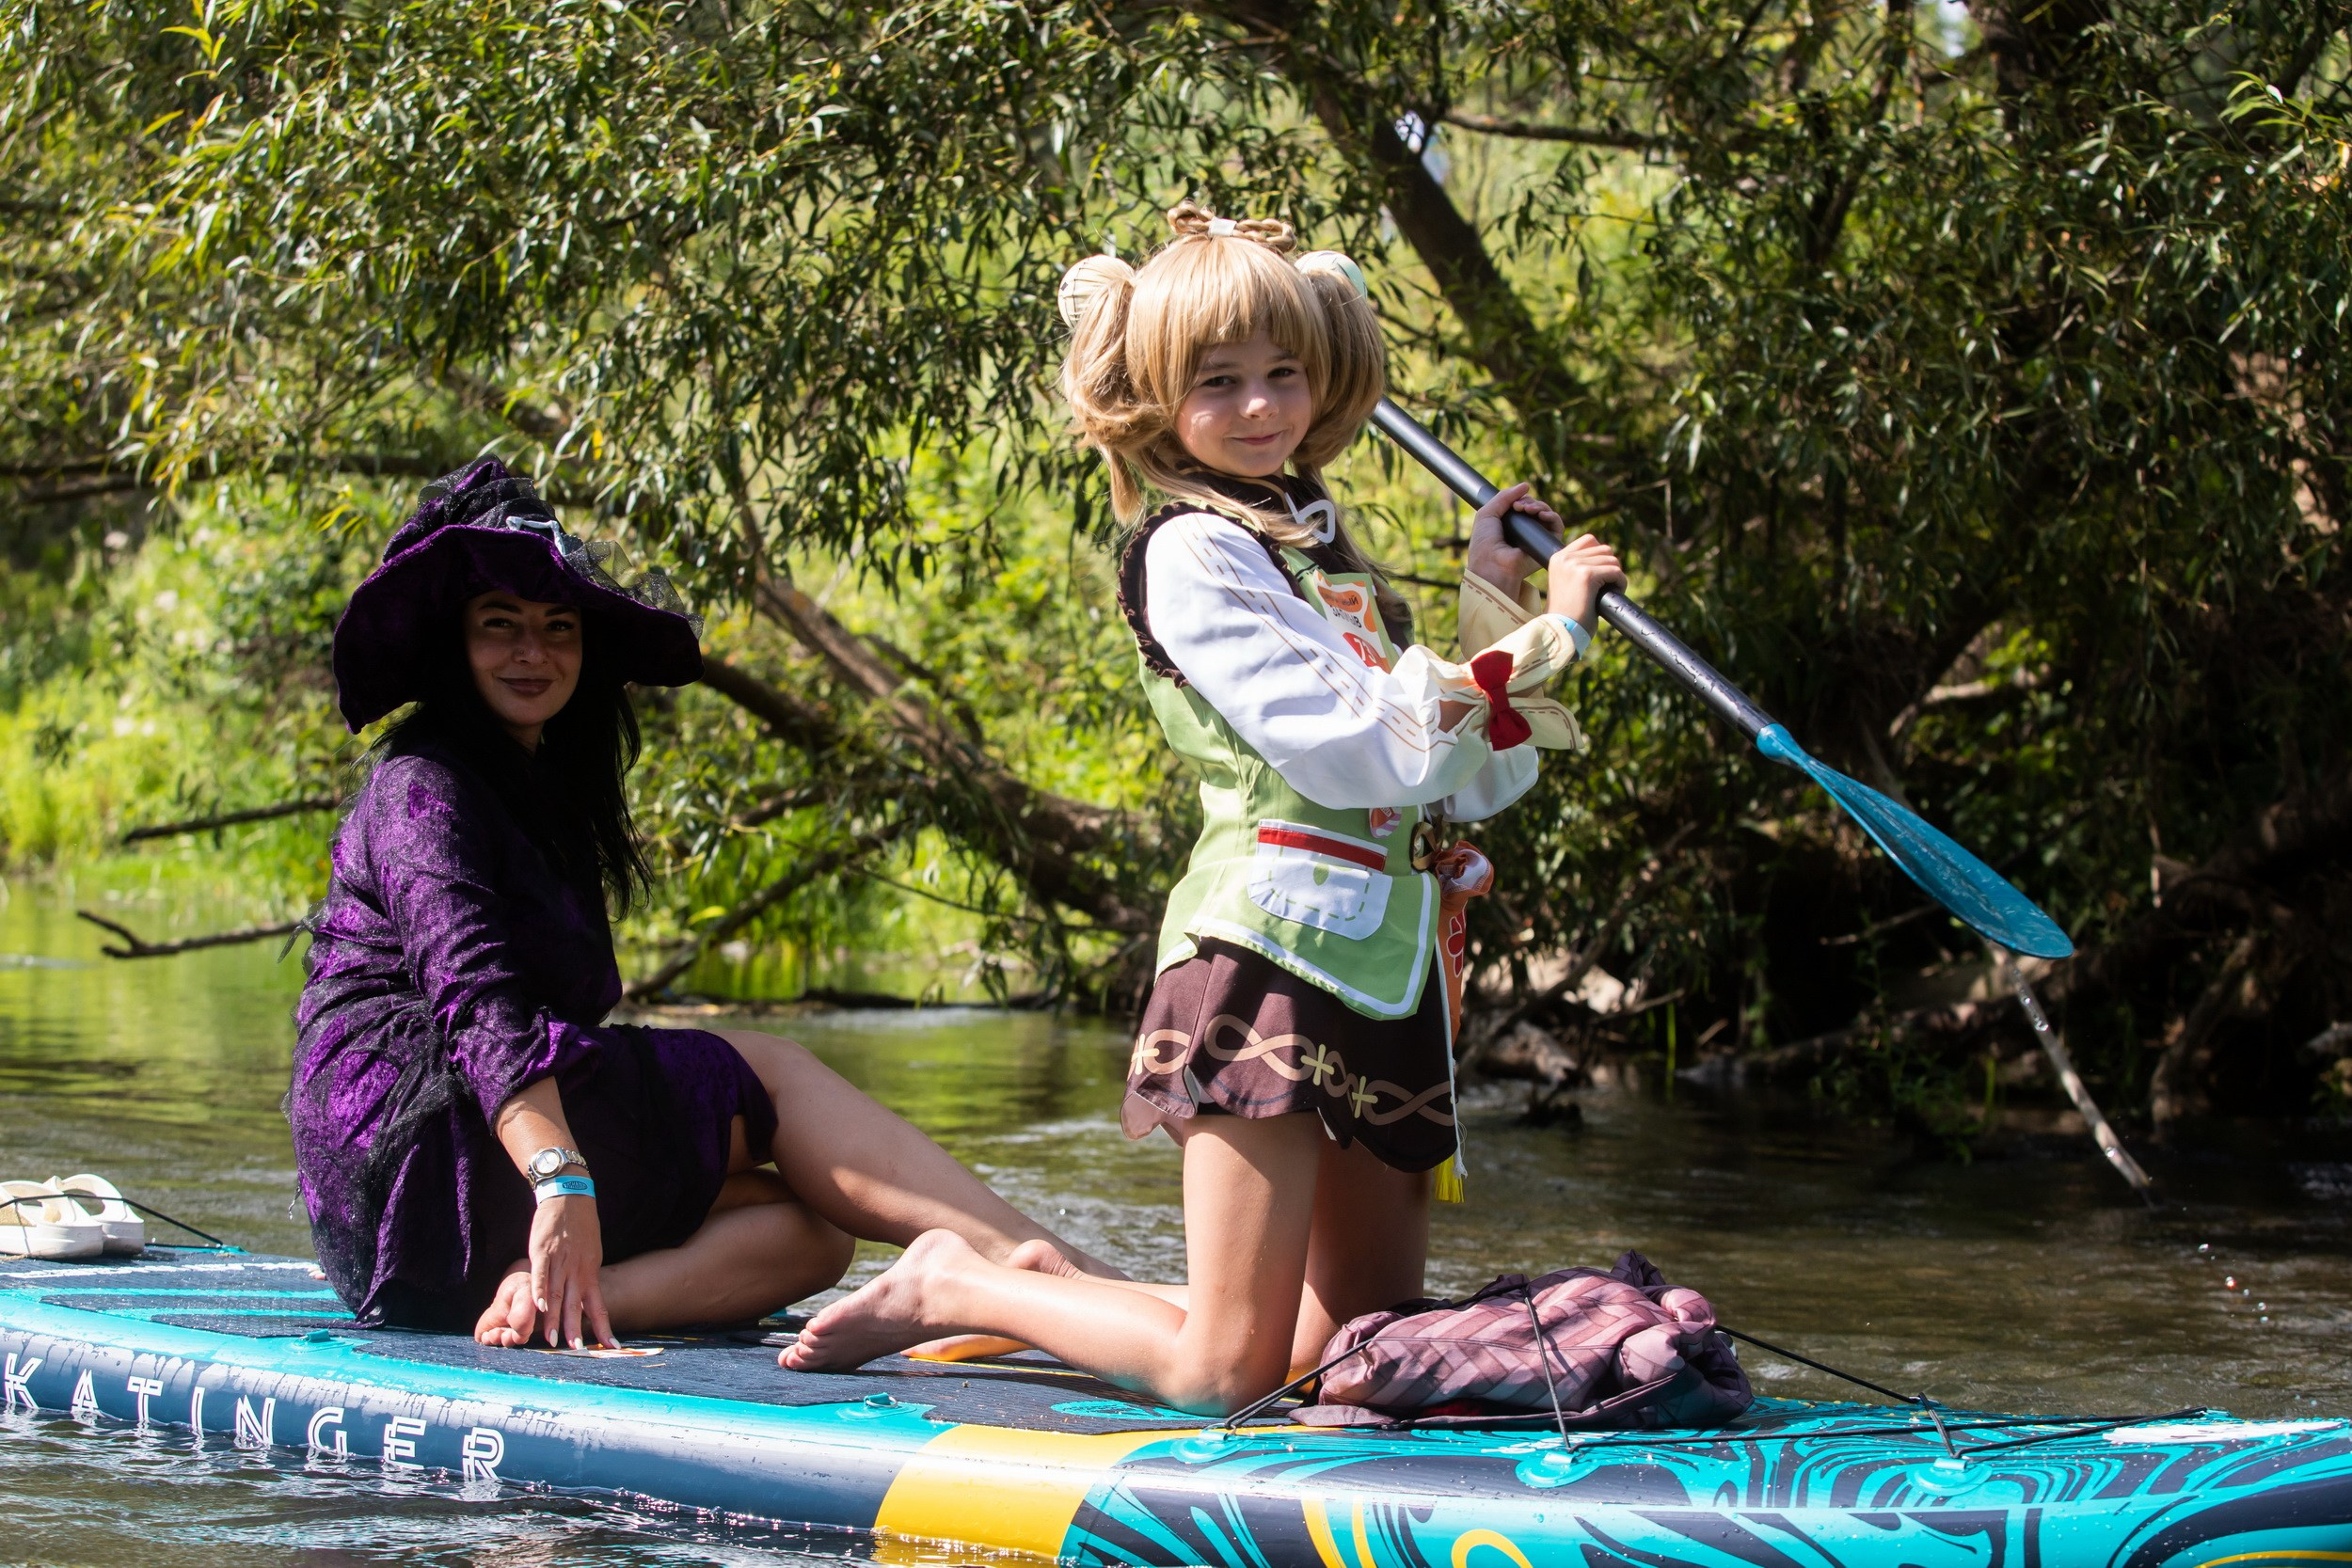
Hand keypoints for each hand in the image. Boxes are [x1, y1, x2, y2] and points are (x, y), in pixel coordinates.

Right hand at [528, 1192, 616, 1348]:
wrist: (570, 1196)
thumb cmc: (580, 1227)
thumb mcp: (590, 1254)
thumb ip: (585, 1276)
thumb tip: (585, 1299)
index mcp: (590, 1272)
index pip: (598, 1305)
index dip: (603, 1326)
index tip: (611, 1346)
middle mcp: (577, 1269)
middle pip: (576, 1305)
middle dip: (575, 1330)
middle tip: (576, 1351)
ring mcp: (560, 1260)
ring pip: (556, 1294)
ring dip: (554, 1318)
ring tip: (551, 1340)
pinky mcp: (543, 1251)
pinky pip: (541, 1274)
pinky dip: (539, 1290)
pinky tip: (537, 1306)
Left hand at [1465, 482, 1565, 594]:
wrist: (1493, 565)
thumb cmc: (1485, 544)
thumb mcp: (1487, 514)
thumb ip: (1504, 497)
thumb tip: (1526, 485)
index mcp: (1509, 525)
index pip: (1521, 505)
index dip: (1520, 499)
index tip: (1513, 504)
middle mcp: (1523, 531)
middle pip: (1535, 508)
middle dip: (1529, 502)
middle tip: (1519, 507)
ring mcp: (1535, 538)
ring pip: (1546, 514)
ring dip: (1540, 506)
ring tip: (1528, 510)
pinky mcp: (1545, 545)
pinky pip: (1557, 526)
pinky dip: (1553, 517)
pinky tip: (1542, 515)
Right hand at [1544, 533, 1626, 633]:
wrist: (1560, 631)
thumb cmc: (1568, 613)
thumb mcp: (1568, 583)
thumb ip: (1580, 566)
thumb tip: (1607, 554)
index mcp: (1558, 557)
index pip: (1589, 540)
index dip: (1601, 556)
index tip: (1600, 575)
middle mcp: (1564, 558)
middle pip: (1604, 548)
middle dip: (1610, 566)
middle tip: (1607, 585)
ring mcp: (1574, 565)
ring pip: (1612, 559)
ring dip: (1616, 576)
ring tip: (1609, 591)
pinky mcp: (1587, 575)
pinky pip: (1615, 572)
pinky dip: (1620, 583)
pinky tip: (1613, 594)